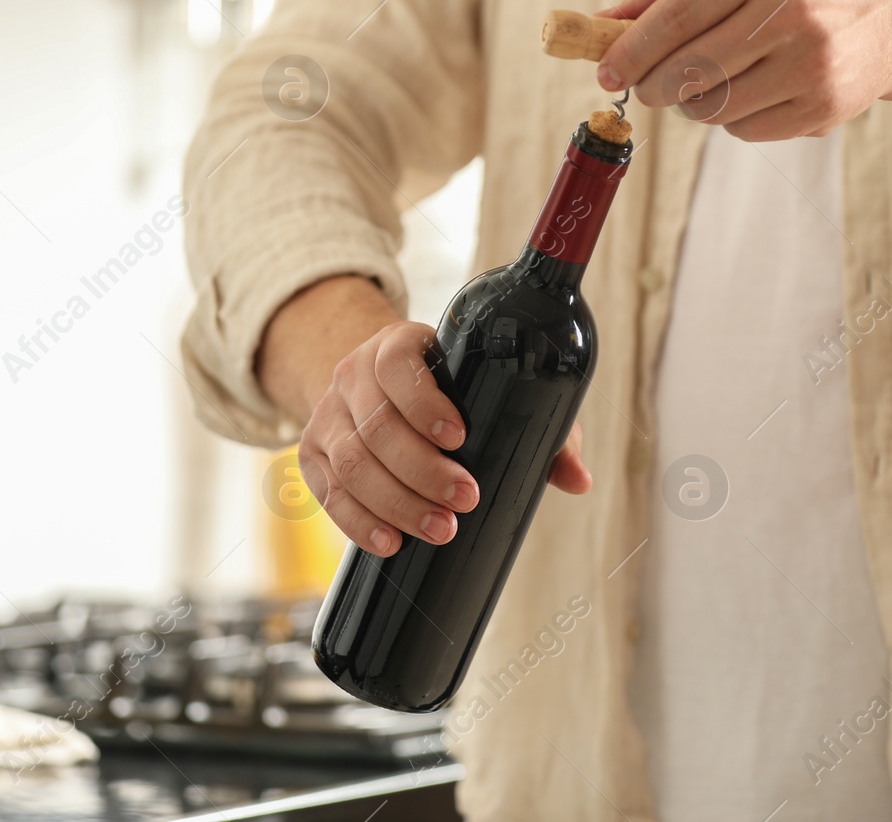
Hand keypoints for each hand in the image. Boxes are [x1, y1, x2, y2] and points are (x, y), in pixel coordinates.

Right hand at [270, 284, 590, 557]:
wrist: (377, 388)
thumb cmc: (452, 391)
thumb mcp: (492, 392)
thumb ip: (540, 429)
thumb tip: (578, 479)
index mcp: (397, 346)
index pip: (397, 366)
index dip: (424, 404)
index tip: (460, 438)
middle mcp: (353, 375)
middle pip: (376, 426)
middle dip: (422, 470)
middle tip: (465, 500)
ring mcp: (328, 415)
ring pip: (350, 463)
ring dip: (396, 503)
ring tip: (440, 530)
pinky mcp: (313, 454)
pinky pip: (328, 492)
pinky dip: (358, 522)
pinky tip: (390, 543)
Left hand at [594, 0, 891, 146]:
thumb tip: (603, 22)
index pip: (677, 13)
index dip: (631, 48)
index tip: (603, 71)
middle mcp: (792, 10)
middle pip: (688, 69)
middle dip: (651, 85)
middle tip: (644, 86)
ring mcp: (812, 63)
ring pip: (712, 107)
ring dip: (692, 103)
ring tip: (708, 81)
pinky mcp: (823, 107)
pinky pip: (744, 130)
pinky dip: (733, 119)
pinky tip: (753, 91)